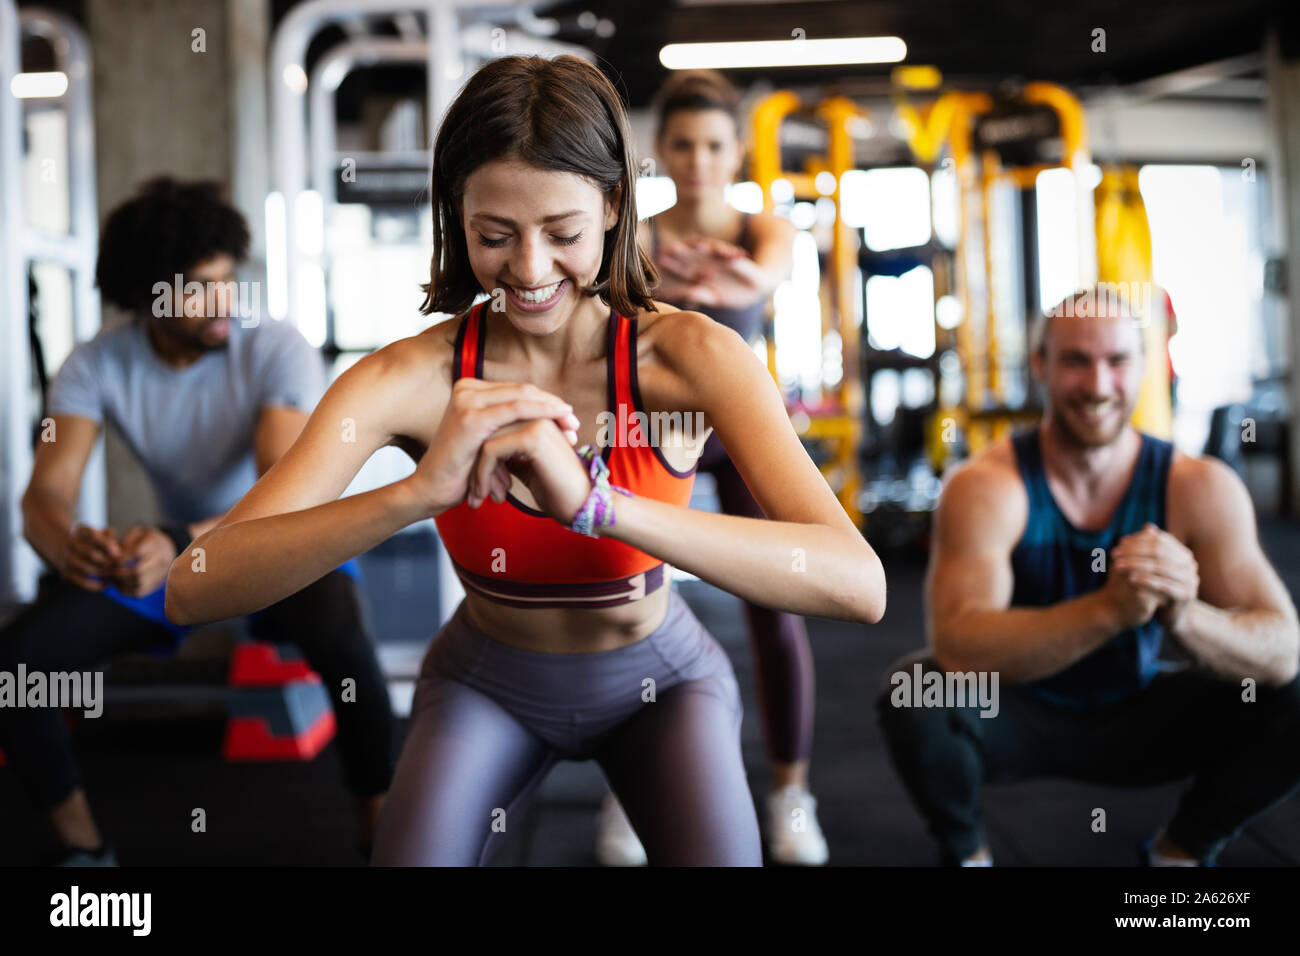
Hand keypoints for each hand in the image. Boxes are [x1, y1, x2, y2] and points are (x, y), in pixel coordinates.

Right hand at [62, 524, 121, 591]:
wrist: (67, 547)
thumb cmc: (94, 541)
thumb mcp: (103, 534)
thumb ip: (111, 538)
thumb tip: (118, 550)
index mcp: (81, 531)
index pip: (92, 535)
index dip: (106, 544)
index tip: (118, 553)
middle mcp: (71, 543)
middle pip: (89, 553)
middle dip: (106, 561)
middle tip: (119, 568)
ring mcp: (67, 558)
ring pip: (85, 568)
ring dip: (102, 574)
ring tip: (115, 577)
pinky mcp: (65, 572)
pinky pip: (80, 580)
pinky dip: (94, 584)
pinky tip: (105, 585)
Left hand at [112, 526, 177, 596]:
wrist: (167, 547)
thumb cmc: (146, 539)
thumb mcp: (136, 533)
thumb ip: (125, 542)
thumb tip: (113, 556)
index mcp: (155, 544)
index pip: (136, 553)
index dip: (119, 558)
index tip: (108, 560)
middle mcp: (162, 559)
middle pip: (138, 571)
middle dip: (118, 573)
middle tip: (107, 572)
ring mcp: (162, 573)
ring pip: (139, 584)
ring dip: (121, 584)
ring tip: (111, 579)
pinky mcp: (158, 584)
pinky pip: (140, 593)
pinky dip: (126, 591)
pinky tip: (118, 585)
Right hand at [408, 378, 578, 517]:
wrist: (432, 489)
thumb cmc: (462, 471)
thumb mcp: (488, 440)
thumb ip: (508, 424)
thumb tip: (546, 416)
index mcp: (470, 391)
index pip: (516, 391)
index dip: (545, 402)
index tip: (568, 418)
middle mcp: (466, 389)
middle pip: (522, 391)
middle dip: (552, 405)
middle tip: (575, 421)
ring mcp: (467, 400)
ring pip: (522, 397)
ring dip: (551, 410)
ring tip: (571, 426)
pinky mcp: (471, 417)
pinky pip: (515, 410)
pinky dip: (540, 413)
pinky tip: (558, 421)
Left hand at [469, 419, 589, 524]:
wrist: (582, 507)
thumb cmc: (556, 491)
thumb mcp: (527, 466)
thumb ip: (509, 453)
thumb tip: (484, 450)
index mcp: (538, 416)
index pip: (496, 424)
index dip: (482, 452)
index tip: (476, 480)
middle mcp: (538, 413)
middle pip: (488, 429)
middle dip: (476, 462)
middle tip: (473, 492)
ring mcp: (536, 421)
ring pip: (485, 439)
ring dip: (478, 471)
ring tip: (477, 497)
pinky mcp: (532, 436)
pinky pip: (491, 450)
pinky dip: (483, 474)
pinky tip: (484, 495)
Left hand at [655, 240, 764, 309]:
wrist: (755, 288)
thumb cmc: (733, 295)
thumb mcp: (716, 297)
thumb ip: (702, 295)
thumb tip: (688, 294)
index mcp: (698, 274)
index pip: (682, 269)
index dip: (672, 266)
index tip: (660, 262)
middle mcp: (704, 263)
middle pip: (690, 256)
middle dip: (680, 253)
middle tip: (667, 250)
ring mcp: (716, 257)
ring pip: (704, 250)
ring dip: (695, 248)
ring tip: (690, 246)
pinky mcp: (729, 255)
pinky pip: (723, 251)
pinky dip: (718, 250)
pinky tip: (705, 246)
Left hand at [1111, 523, 1199, 635]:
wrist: (1173, 615)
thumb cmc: (1161, 588)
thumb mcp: (1156, 566)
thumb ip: (1152, 548)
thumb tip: (1148, 527)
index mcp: (1183, 554)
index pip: (1160, 540)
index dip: (1138, 540)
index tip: (1120, 543)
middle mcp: (1190, 564)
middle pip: (1159, 552)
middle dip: (1134, 552)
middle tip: (1115, 554)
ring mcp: (1190, 580)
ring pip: (1160, 567)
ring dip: (1136, 565)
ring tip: (1117, 566)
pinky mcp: (1185, 595)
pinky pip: (1164, 585)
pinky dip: (1146, 580)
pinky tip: (1130, 579)